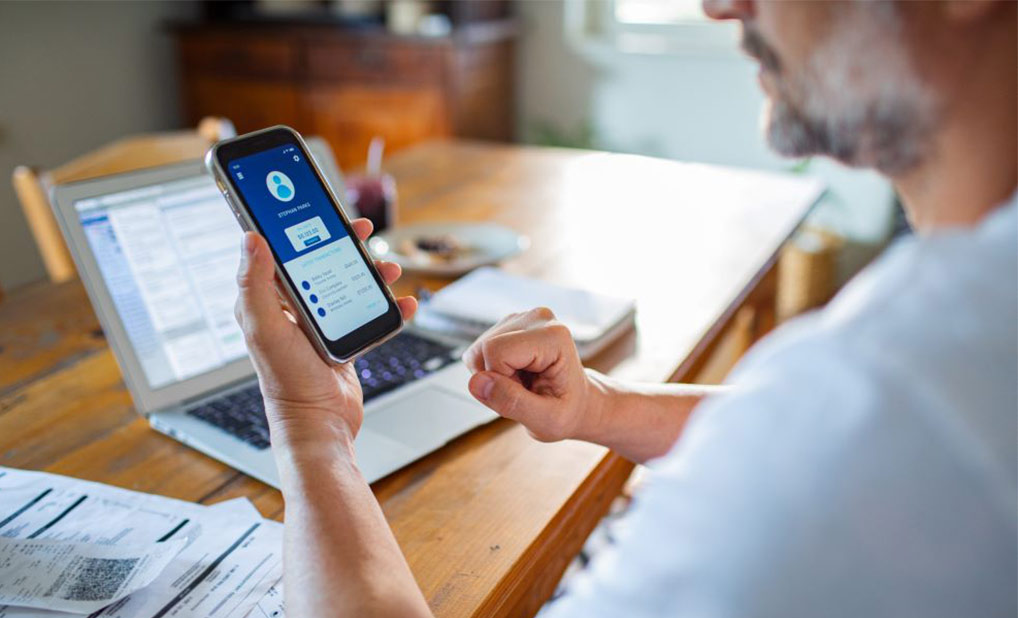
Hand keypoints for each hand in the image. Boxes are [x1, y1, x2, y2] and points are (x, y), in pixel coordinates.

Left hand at [234, 219, 416, 454]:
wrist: (319, 425)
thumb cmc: (286, 382)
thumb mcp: (266, 328)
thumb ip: (256, 284)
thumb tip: (251, 238)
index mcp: (269, 302)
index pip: (283, 253)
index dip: (301, 228)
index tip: (322, 211)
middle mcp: (294, 310)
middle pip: (323, 263)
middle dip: (346, 247)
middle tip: (363, 234)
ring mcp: (321, 324)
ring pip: (350, 284)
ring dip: (372, 274)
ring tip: (388, 270)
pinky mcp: (345, 340)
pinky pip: (369, 314)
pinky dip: (389, 307)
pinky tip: (404, 303)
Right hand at [463, 307, 608, 441]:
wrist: (577, 403)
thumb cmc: (567, 411)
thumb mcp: (547, 421)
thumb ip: (512, 402)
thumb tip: (476, 382)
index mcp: (554, 336)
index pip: (496, 351)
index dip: (502, 381)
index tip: (527, 394)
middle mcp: (538, 318)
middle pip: (484, 348)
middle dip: (496, 378)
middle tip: (525, 391)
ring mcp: (523, 318)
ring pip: (478, 350)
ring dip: (493, 375)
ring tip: (523, 384)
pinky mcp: (510, 325)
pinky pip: (480, 350)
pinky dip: (491, 369)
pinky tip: (516, 375)